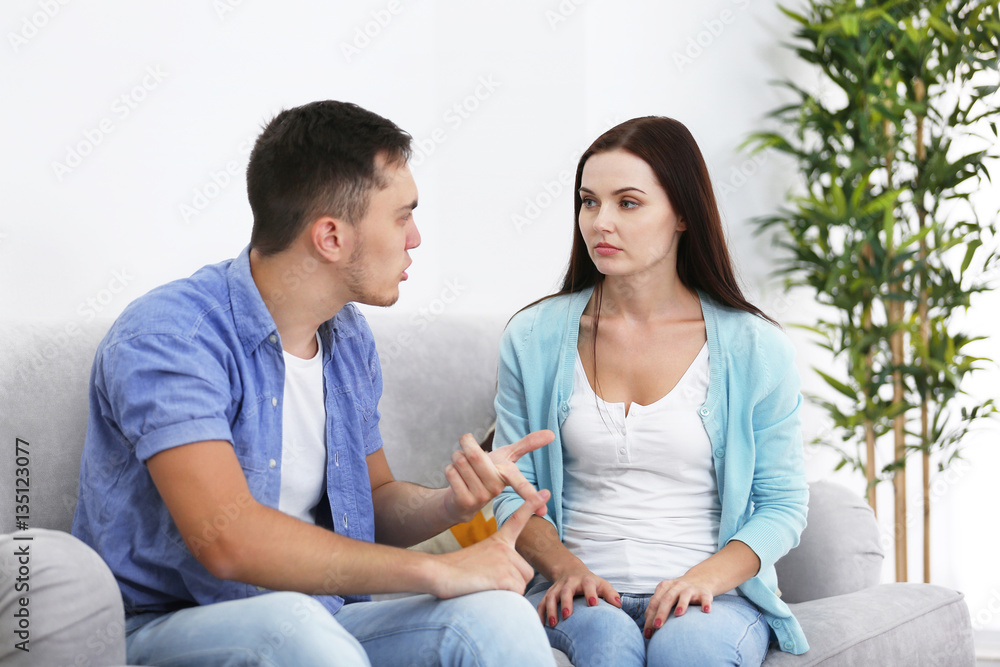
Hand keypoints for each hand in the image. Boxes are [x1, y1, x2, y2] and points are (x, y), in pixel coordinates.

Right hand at [431, 489, 549, 598]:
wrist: (438, 572)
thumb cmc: (454, 570)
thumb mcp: (479, 558)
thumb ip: (497, 562)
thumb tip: (510, 578)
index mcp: (498, 540)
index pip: (518, 520)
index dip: (531, 505)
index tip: (544, 493)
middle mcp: (505, 547)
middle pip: (527, 571)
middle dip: (514, 582)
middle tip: (490, 581)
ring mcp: (505, 560)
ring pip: (522, 584)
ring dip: (508, 591)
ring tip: (487, 586)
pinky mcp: (504, 575)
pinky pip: (517, 593)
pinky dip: (505, 598)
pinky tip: (487, 591)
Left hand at [442, 429, 553, 522]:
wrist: (462, 499)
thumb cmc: (489, 472)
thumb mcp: (507, 457)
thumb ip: (528, 444)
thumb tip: (552, 434)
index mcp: (508, 477)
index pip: (521, 484)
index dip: (531, 495)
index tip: (543, 511)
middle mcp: (497, 489)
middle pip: (475, 456)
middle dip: (466, 444)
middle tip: (467, 443)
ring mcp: (480, 497)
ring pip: (460, 461)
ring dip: (457, 456)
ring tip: (463, 465)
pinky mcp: (464, 501)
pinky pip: (451, 472)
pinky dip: (449, 469)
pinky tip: (456, 477)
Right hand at [537, 565, 620, 626]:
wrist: (571, 570)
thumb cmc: (591, 583)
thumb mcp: (602, 584)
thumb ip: (611, 594)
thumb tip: (618, 605)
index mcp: (585, 580)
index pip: (589, 585)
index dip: (591, 593)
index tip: (593, 604)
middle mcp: (570, 583)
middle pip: (566, 591)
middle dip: (566, 603)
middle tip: (568, 615)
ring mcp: (558, 588)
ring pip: (551, 597)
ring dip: (551, 610)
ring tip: (553, 624)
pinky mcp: (549, 593)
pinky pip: (542, 603)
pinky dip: (540, 613)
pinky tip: (541, 625)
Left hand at [643, 577, 713, 638]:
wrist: (699, 579)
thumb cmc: (678, 593)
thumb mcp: (666, 596)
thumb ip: (657, 607)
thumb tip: (647, 627)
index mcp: (664, 588)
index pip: (654, 603)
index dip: (649, 617)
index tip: (647, 633)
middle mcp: (676, 587)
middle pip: (667, 599)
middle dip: (661, 612)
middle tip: (657, 626)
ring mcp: (690, 589)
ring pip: (685, 595)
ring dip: (681, 604)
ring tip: (678, 614)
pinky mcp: (704, 592)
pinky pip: (705, 597)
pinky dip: (705, 603)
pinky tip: (706, 611)